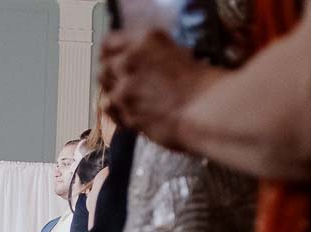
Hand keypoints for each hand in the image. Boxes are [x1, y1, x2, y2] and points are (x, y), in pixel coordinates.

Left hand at [99, 28, 221, 149]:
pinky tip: (131, 112)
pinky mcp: (124, 109)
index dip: (110, 52)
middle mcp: (131, 59)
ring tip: (132, 99)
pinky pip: (110, 109)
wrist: (206, 110)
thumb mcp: (179, 53)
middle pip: (105, 66)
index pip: (110, 42)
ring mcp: (125, 85)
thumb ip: (152, 55)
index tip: (112, 59)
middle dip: (112, 75)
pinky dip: (118, 111)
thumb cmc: (202, 85)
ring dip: (116, 94)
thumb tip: (138, 63)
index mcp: (147, 39)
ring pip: (105, 88)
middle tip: (124, 83)